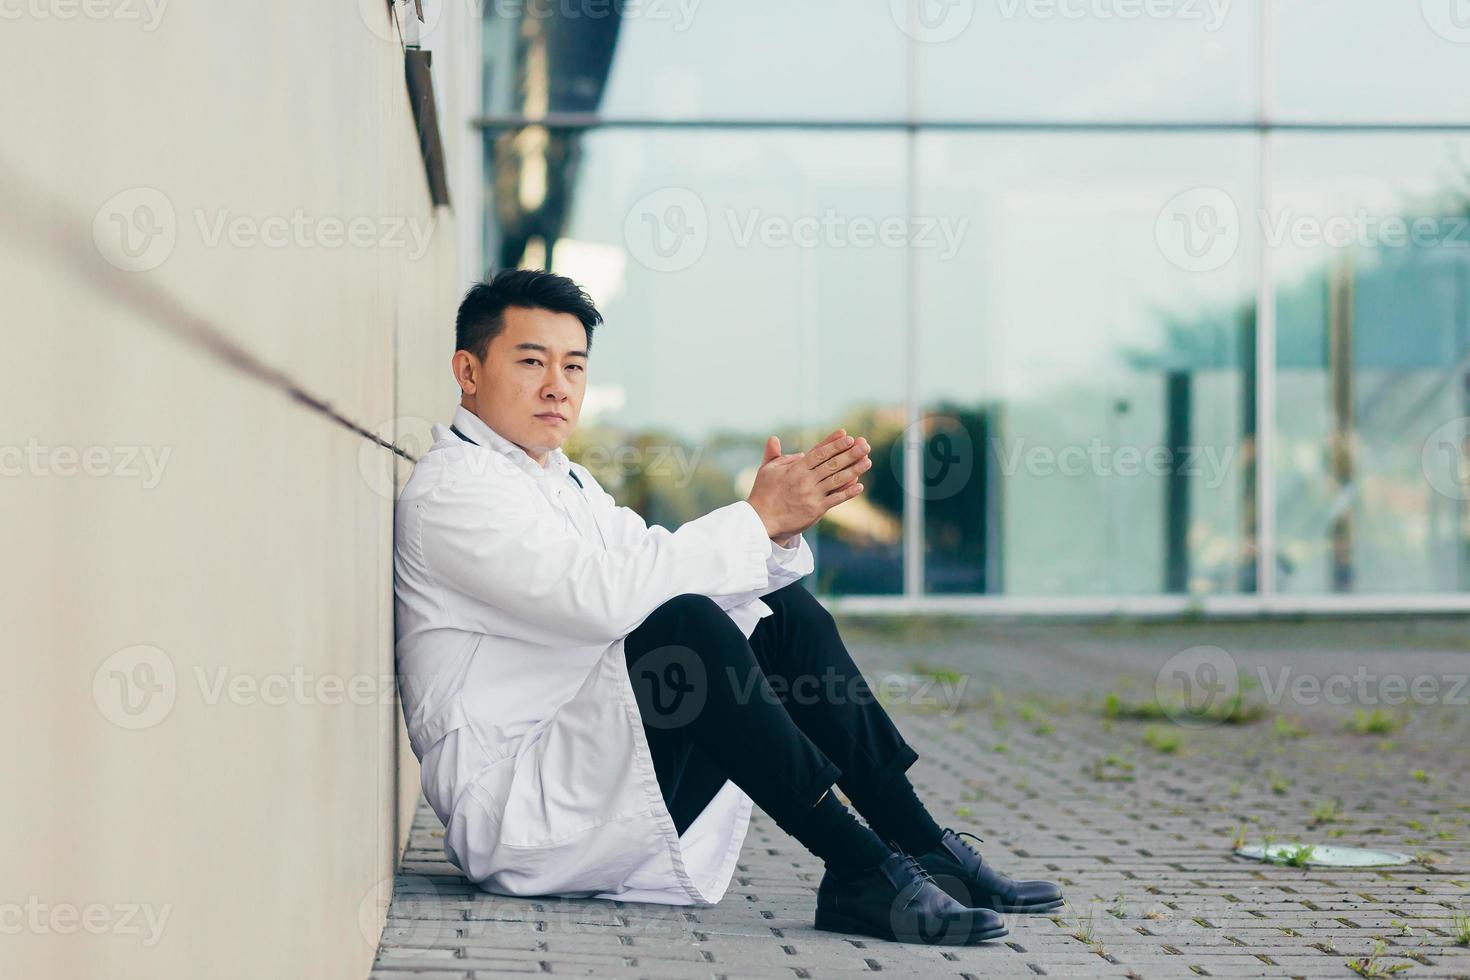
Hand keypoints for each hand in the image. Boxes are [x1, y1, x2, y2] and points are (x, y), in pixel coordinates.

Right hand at [746, 428, 871, 541]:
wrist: (760, 520)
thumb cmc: (763, 493)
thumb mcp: (766, 469)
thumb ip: (774, 454)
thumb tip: (777, 439)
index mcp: (795, 468)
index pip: (818, 452)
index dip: (834, 444)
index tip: (847, 436)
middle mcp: (806, 479)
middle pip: (832, 464)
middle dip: (850, 453)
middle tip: (865, 445)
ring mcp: (812, 494)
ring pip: (837, 479)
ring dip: (854, 470)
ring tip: (867, 461)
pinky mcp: (815, 509)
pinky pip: (835, 499)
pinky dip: (848, 492)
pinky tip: (860, 486)